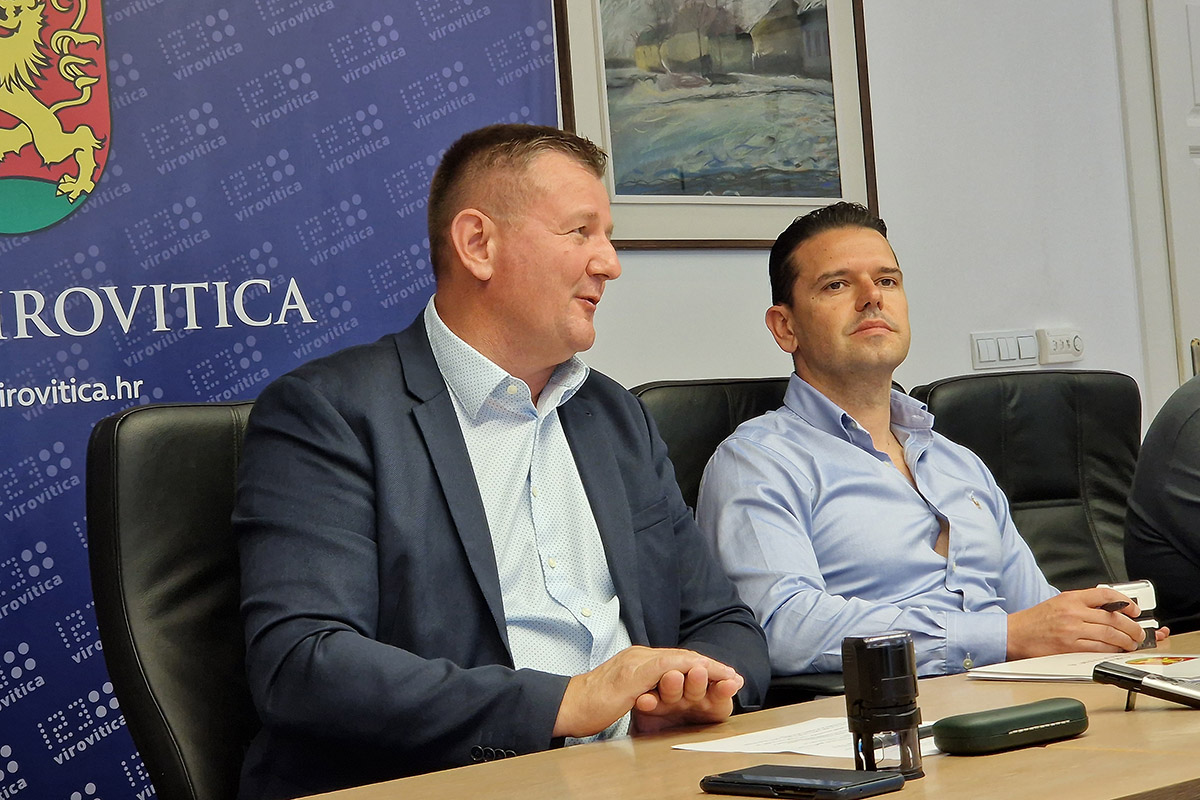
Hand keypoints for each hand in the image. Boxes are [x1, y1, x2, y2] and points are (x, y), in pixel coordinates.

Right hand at [552, 646, 741, 738]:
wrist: (567, 705)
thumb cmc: (590, 704)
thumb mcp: (622, 694)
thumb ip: (641, 689)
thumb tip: (657, 697)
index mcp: (637, 661)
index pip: (675, 661)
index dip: (700, 668)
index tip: (721, 676)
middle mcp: (639, 657)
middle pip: (682, 657)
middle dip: (710, 666)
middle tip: (733, 675)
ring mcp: (636, 662)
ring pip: (678, 659)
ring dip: (706, 667)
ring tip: (727, 675)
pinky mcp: (633, 674)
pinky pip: (667, 667)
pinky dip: (688, 670)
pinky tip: (703, 675)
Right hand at [1006, 587, 1146, 659]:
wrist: (1016, 634)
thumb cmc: (1036, 621)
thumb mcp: (1059, 603)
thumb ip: (1082, 604)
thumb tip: (1110, 611)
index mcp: (1071, 598)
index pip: (1106, 595)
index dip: (1126, 602)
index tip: (1134, 609)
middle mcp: (1073, 612)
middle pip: (1114, 618)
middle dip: (1133, 627)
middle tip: (1139, 632)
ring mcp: (1072, 630)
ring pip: (1110, 634)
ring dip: (1126, 640)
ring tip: (1131, 642)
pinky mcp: (1070, 647)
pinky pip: (1099, 648)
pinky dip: (1112, 649)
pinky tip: (1116, 650)